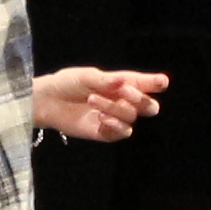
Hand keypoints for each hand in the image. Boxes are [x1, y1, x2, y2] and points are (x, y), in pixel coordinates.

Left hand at [33, 66, 167, 141]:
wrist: (48, 102)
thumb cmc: (68, 83)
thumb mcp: (85, 77)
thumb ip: (105, 81)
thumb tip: (123, 82)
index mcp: (123, 84)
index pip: (146, 84)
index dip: (156, 83)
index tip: (161, 82)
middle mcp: (124, 102)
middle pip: (149, 106)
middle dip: (141, 100)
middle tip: (125, 92)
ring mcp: (116, 118)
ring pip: (132, 117)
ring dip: (115, 108)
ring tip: (92, 100)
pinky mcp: (107, 133)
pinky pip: (123, 133)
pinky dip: (116, 125)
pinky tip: (101, 118)